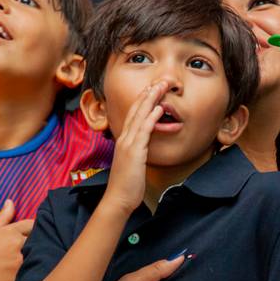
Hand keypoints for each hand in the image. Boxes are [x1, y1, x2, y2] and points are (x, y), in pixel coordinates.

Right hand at [0, 200, 33, 280]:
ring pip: (38, 256)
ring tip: (36, 260)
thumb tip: (10, 201)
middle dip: (39, 243)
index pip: (33, 225)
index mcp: (11, 232)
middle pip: (39, 240)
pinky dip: (34, 272)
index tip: (32, 235)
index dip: (34, 230)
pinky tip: (33, 273)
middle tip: (38, 248)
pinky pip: (33, 272)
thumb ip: (3, 217)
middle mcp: (17, 244)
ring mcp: (19, 262)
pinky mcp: (19, 277)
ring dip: (38, 257)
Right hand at [102, 81, 166, 212]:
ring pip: (140, 116)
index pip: (133, 114)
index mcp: (124, 140)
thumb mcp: (133, 163)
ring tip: (161, 87)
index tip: (152, 88)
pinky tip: (159, 108)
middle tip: (160, 81)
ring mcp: (128, 144)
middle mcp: (124, 138)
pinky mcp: (134, 152)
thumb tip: (144, 147)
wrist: (118, 199)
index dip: (142, 100)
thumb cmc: (127, 185)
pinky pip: (144, 131)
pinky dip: (151, 117)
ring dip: (151, 99)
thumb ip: (138, 152)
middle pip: (136, 110)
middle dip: (148, 93)